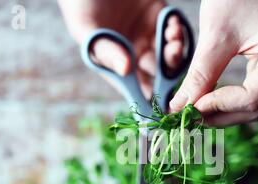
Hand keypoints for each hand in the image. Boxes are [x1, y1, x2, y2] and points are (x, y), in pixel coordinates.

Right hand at [58, 0, 183, 97]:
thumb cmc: (79, 2)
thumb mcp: (86, 28)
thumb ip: (105, 50)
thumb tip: (126, 71)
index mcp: (117, 62)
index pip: (137, 87)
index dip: (151, 96)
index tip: (162, 101)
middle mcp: (135, 52)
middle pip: (160, 74)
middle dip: (169, 71)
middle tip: (171, 57)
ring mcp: (149, 34)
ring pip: (171, 53)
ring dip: (176, 51)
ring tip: (173, 39)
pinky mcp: (159, 14)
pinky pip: (175, 29)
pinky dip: (178, 30)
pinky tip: (172, 25)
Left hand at [169, 0, 257, 125]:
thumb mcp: (216, 36)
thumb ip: (200, 75)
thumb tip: (180, 108)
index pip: (253, 98)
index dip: (219, 108)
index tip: (190, 109)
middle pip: (254, 109)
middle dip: (220, 115)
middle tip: (188, 116)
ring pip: (252, 107)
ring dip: (223, 113)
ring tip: (194, 111)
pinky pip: (251, 96)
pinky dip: (228, 103)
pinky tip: (207, 102)